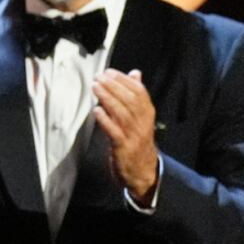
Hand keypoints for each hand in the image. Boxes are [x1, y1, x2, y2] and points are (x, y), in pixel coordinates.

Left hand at [92, 69, 158, 202]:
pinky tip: (96, 111)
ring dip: (107, 99)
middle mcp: (143, 123)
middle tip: (99, 77)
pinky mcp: (124, 148)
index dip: (124, 80)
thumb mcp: (140, 117)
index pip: (139, 92)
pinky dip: (105, 120)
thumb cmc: (138, 140)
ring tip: (95, 88)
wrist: (143, 171)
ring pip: (122, 113)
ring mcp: (134, 136)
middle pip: (130, 100)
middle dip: (114, 86)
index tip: (109, 72)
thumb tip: (135, 73)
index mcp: (148, 114)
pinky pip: (114, 132)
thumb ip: (136, 95)